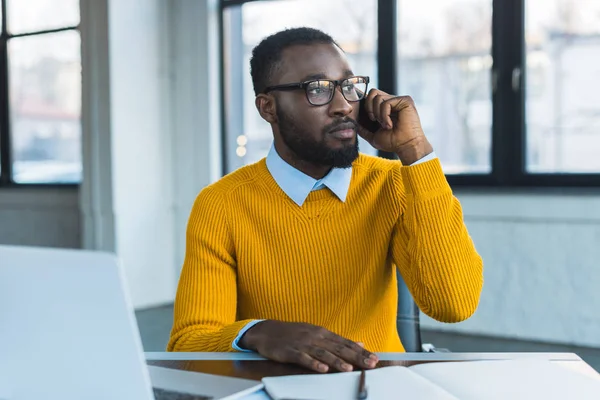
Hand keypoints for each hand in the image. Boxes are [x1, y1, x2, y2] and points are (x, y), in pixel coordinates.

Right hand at [238, 320, 378, 372]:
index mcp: (323, 333)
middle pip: (339, 348)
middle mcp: (316, 337)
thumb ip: (337, 340)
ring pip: (323, 353)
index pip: (346, 343)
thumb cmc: (293, 334)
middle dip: (356, 357)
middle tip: (370, 364)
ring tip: (349, 369)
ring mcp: (303, 344)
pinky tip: (322, 369)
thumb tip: (359, 343)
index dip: (361, 352)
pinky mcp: (291, 351)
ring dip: (337, 361)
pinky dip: (314, 363)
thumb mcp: (316, 334)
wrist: (267, 331)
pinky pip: (304, 358)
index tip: (375, 358)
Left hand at [358, 89, 432, 164]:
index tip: (368, 118)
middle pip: (372, 92)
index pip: (371, 97)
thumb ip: (363, 130)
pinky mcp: (405, 100)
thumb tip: (354, 124)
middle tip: (374, 120)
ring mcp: (399, 100)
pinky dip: (384, 116)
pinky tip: (390, 125)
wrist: (405, 146)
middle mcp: (393, 102)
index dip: (365, 105)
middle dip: (369, 107)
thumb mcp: (373, 136)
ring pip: (377, 97)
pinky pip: (386, 102)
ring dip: (378, 114)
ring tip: (386, 125)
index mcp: (386, 108)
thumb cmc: (393, 143)